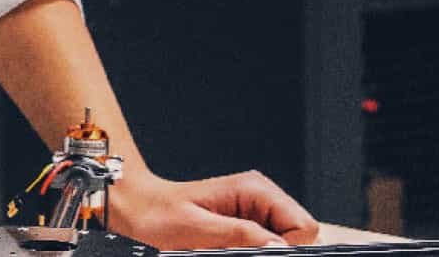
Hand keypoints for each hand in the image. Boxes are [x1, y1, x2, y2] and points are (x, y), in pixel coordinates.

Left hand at [107, 167, 320, 248]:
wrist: (135, 209)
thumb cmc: (156, 215)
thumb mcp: (197, 229)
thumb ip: (241, 236)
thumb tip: (278, 246)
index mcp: (254, 189)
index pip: (303, 225)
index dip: (289, 247)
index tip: (261, 254)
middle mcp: (260, 197)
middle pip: (298, 236)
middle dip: (274, 251)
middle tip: (237, 251)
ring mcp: (254, 211)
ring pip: (283, 243)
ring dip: (261, 252)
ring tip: (228, 249)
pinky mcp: (245, 225)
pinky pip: (264, 246)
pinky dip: (252, 253)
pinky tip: (229, 251)